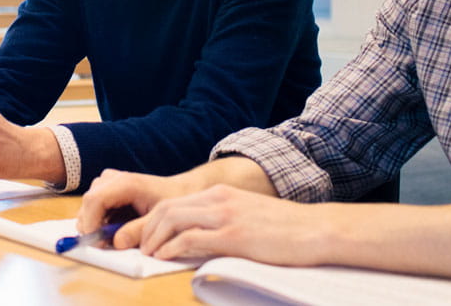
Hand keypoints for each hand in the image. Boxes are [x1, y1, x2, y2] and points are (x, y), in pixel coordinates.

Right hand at [77, 168, 202, 248]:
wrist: (181, 190)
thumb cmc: (174, 201)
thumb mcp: (161, 220)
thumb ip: (139, 231)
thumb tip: (116, 243)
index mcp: (126, 183)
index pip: (94, 200)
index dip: (91, 223)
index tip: (98, 244)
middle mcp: (113, 178)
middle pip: (88, 202)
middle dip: (91, 225)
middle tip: (105, 245)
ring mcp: (109, 181)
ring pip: (89, 204)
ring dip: (95, 223)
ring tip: (114, 236)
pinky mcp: (108, 188)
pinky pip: (94, 205)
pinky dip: (99, 219)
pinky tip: (115, 227)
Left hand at [131, 185, 329, 265]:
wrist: (316, 229)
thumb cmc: (285, 229)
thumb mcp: (246, 216)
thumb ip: (221, 221)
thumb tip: (196, 239)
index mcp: (220, 194)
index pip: (173, 202)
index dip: (151, 220)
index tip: (141, 236)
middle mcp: (219, 199)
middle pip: (166, 208)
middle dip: (144, 228)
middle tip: (135, 246)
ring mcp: (225, 216)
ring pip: (173, 219)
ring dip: (154, 238)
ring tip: (147, 253)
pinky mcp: (234, 235)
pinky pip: (191, 238)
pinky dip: (172, 247)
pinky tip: (164, 257)